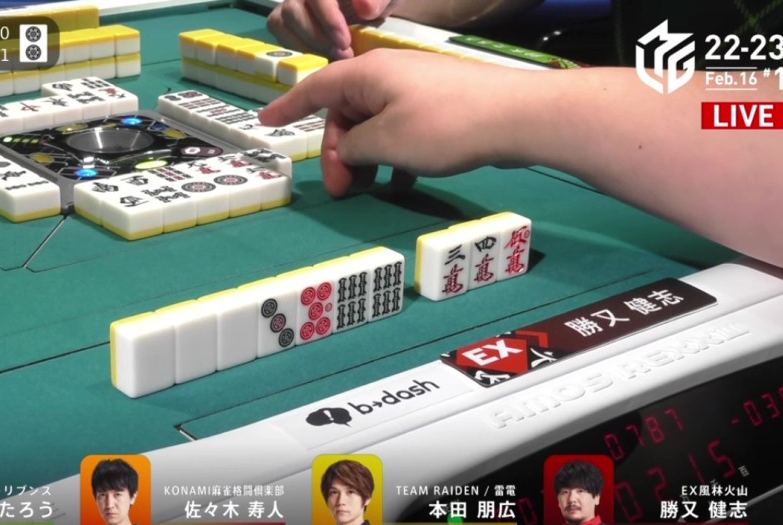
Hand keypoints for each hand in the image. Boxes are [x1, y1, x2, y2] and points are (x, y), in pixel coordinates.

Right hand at [259, 49, 534, 195]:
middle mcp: (388, 74)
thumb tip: (347, 148)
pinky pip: (401, 129)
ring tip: (370, 191)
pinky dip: (394, 155)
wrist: (518, 117)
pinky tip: (402, 183)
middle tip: (343, 191)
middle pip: (346, 113)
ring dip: (366, 159)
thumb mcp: (386, 142)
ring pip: (374, 125)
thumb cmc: (445, 126)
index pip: (315, 88)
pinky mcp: (440, 105)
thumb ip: (354, 147)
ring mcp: (416, 89)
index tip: (265, 124)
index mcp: (367, 74)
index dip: (287, 107)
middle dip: (339, 153)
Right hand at [267, 0, 401, 59]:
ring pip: (281, 22)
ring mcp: (291, 2)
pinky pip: (279, 32)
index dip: (329, 20)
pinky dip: (297, 47)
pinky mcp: (283, 18)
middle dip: (318, 38)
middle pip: (294, 10)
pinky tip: (318, 56)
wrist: (371, 10)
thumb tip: (365, 8)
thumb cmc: (376, 2)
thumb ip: (377, 0)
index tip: (344, 42)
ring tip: (331, 57)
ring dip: (306, 45)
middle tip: (342, 55)